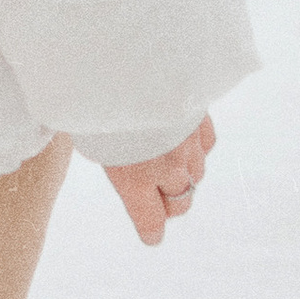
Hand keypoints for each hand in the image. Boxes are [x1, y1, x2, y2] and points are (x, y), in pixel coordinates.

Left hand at [102, 114, 215, 244]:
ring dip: (183, 173)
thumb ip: (113, 167)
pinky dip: (196, 148)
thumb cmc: (102, 104)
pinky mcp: (200, 120)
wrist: (127, 62)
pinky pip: (206, 145)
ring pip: (196, 175)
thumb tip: (121, 176)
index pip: (151, 221)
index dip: (151, 230)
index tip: (152, 236)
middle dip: (167, 202)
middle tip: (155, 193)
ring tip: (165, 158)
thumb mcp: (93, 142)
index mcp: (135, 178)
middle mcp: (167, 167)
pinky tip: (183, 141)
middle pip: (179, 203)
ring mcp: (188, 144)